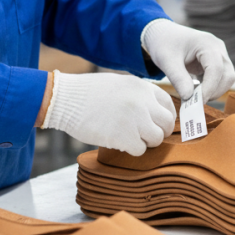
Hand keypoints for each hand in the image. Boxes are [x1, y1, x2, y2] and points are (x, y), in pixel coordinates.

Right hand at [42, 71, 174, 155]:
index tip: (159, 124)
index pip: (169, 104)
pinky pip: (140, 150)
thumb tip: (152, 112)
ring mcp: (136, 119)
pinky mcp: (124, 136)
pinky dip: (132, 150)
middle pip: (167, 123)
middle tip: (147, 136)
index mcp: (143, 87)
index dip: (166, 117)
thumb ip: (138, 96)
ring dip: (146, 142)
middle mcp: (144, 102)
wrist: (65, 99)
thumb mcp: (120, 84)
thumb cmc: (87, 92)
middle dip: (159, 132)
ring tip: (130, 138)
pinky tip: (120, 143)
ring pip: (157, 138)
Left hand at [142, 19, 234, 102]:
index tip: (197, 102)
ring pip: (227, 79)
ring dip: (213, 91)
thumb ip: (178, 79)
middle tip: (196, 102)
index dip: (209, 87)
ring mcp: (219, 55)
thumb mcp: (166, 61)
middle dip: (214, 91)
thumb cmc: (164, 44)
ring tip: (194, 96)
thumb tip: (189, 98)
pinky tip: (195, 90)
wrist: (164, 34)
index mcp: (207, 43)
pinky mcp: (216, 63)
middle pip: (227, 75)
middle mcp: (218, 48)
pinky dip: (210, 88)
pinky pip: (220, 79)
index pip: (216, 68)